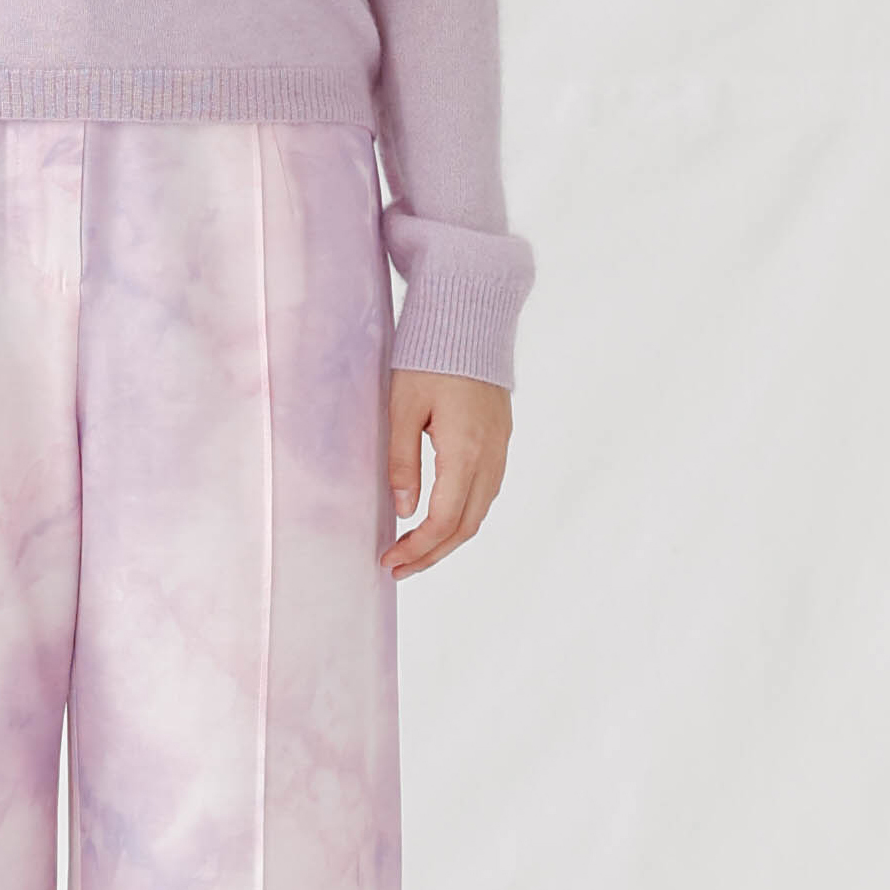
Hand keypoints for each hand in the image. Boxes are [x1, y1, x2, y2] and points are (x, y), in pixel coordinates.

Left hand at [385, 371, 508, 576]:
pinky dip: (462, 516)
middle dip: (431, 554)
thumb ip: (402, 463)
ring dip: (448, 539)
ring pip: (478, 513)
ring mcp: (500, 450)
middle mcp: (489, 458)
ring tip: (415, 550)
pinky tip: (439, 518)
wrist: (471, 321)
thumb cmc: (430, 358)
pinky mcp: (500, 441)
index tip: (389, 560)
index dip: (417, 548)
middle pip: (465, 527)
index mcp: (465, 453)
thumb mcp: (403, 409)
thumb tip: (404, 511)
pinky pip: (485, 492)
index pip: (443, 520)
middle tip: (398, 568)